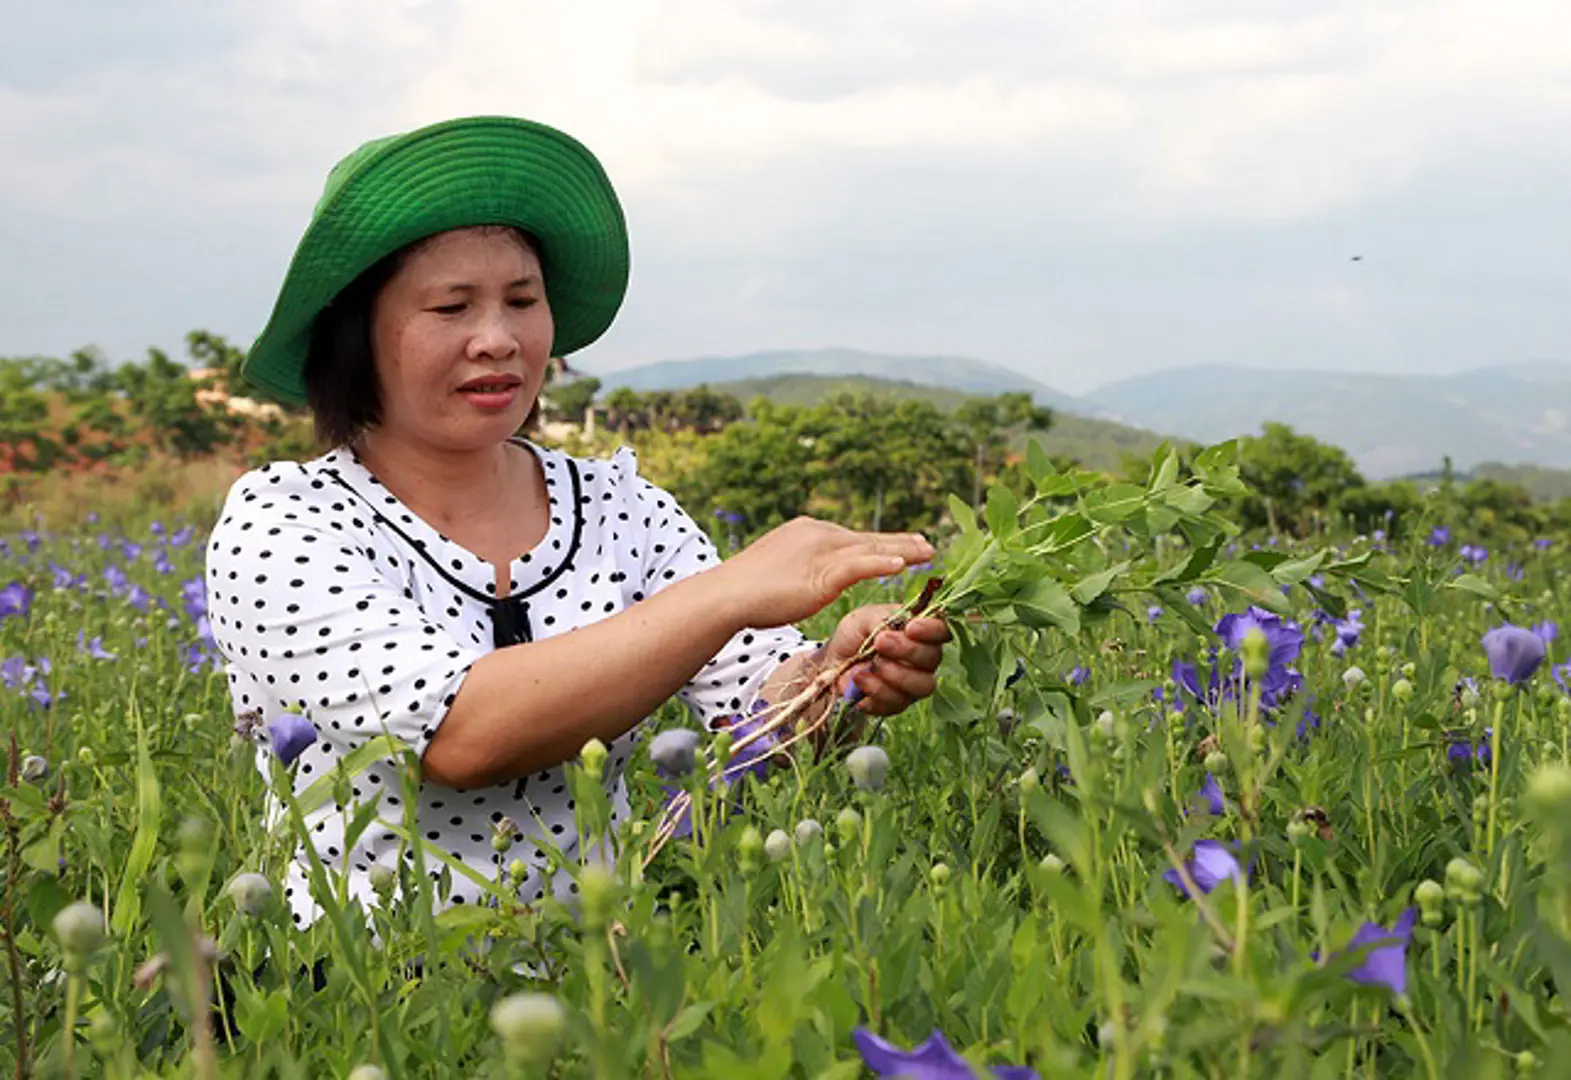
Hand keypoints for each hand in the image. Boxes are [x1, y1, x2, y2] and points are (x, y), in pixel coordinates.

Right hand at [716, 517, 933, 628]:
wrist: (726, 594)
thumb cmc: (746, 591)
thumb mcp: (782, 572)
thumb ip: (805, 570)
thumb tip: (812, 579)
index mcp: (809, 532)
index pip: (853, 537)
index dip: (882, 542)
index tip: (905, 544)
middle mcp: (817, 534)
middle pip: (868, 538)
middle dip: (900, 542)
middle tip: (928, 544)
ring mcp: (819, 551)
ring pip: (870, 548)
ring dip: (902, 550)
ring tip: (927, 552)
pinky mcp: (820, 572)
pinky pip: (858, 565)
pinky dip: (881, 562)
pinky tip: (901, 564)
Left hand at [821, 604, 950, 717]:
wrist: (833, 660)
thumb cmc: (855, 634)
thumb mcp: (864, 618)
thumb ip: (882, 619)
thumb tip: (896, 629)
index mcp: (920, 633)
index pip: (941, 630)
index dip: (932, 630)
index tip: (911, 628)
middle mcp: (923, 660)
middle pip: (933, 659)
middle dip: (907, 650)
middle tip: (880, 642)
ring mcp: (912, 685)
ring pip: (923, 686)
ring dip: (895, 674)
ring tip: (871, 664)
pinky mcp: (896, 704)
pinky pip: (896, 703)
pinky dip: (876, 690)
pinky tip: (859, 678)